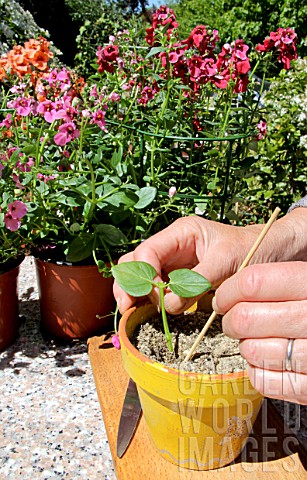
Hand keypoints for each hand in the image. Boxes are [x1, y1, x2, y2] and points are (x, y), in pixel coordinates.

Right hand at [113, 213, 291, 314]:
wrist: (271, 252)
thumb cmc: (251, 249)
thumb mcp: (227, 261)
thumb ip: (197, 281)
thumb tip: (169, 304)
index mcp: (181, 233)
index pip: (148, 250)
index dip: (144, 274)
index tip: (153, 296)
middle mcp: (171, 246)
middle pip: (134, 262)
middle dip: (129, 284)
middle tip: (130, 307)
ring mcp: (172, 263)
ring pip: (139, 276)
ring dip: (135, 293)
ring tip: (135, 311)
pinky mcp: (177, 280)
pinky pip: (154, 289)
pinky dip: (148, 301)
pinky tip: (149, 313)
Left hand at [213, 262, 306, 404]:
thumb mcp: (305, 283)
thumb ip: (272, 282)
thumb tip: (227, 292)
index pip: (251, 283)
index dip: (228, 291)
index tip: (223, 298)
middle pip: (245, 317)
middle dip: (231, 320)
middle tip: (235, 321)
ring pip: (251, 349)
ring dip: (246, 346)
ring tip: (259, 340)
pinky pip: (263, 380)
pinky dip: (258, 372)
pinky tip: (270, 361)